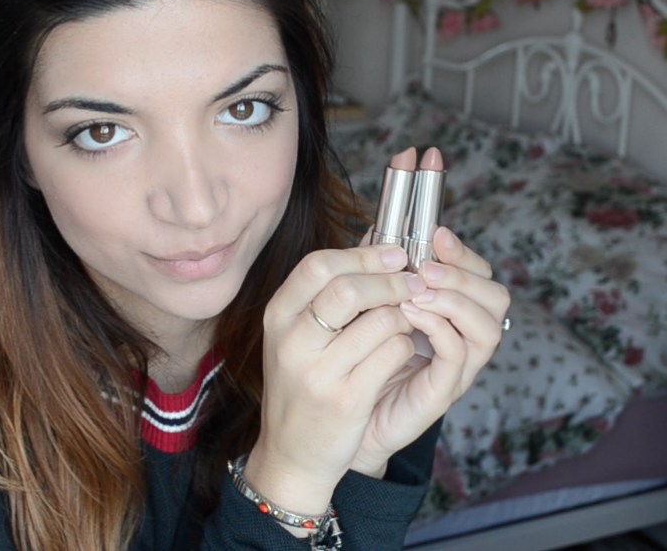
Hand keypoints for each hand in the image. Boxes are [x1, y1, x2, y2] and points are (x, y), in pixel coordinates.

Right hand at [243, 243, 428, 517]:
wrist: (291, 452)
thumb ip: (329, 288)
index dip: (364, 254)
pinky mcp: (346, 400)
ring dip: (404, 317)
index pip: (318, 265)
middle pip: (348, 288)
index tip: (395, 254)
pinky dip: (406, 347)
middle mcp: (291, 341)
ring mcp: (317, 372)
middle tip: (412, 283)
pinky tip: (400, 352)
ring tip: (404, 324)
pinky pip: (393, 354)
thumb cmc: (302, 385)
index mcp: (278, 316)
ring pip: (381, 321)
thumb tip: (376, 237)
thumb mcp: (299, 333)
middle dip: (391, 281)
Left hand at [349, 225, 510, 475]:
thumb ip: (378, 273)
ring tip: (417, 289)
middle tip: (425, 266)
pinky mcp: (441, 391)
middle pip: (495, 297)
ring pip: (488, 326)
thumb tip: (378, 229)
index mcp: (449, 314)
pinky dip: (439, 328)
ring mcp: (456, 367)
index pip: (479, 274)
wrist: (335, 422)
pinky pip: (459, 355)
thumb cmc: (353, 361)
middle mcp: (462, 338)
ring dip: (454, 299)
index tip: (435, 233)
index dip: (462, 252)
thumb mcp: (365, 308)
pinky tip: (410, 314)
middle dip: (463, 273)